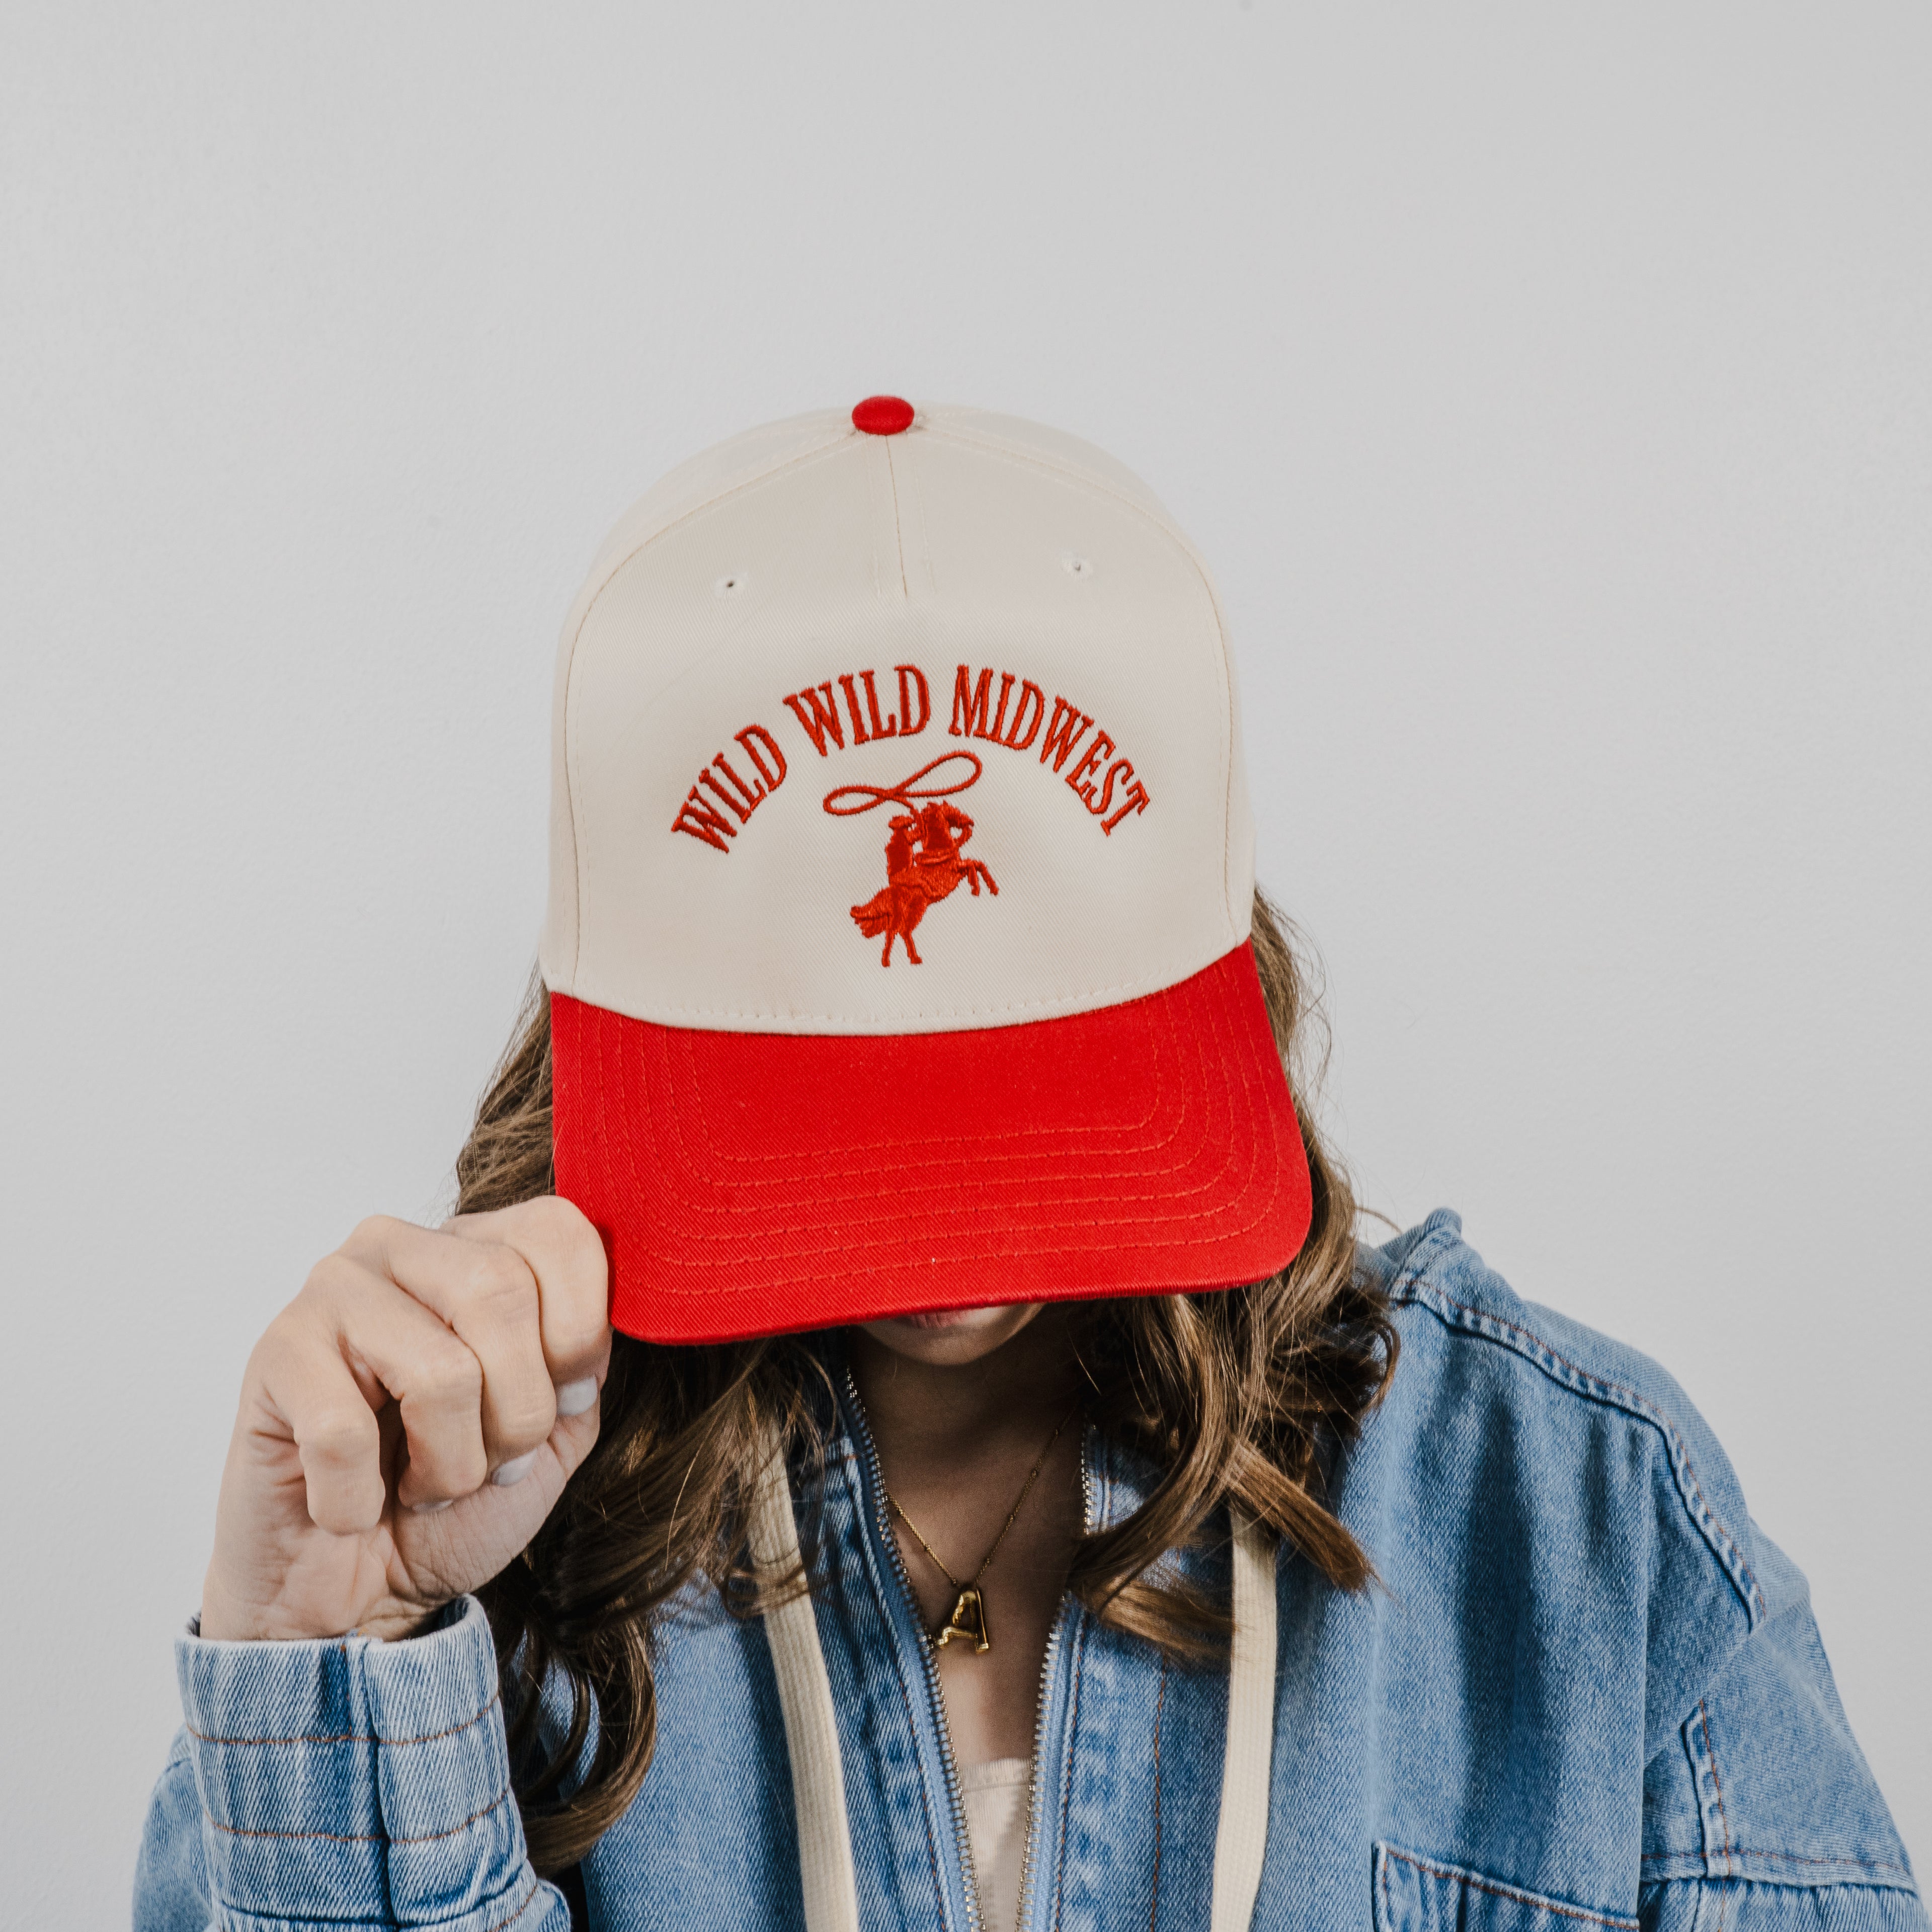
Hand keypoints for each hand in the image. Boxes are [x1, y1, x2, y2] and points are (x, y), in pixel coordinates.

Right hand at [199, 1197, 611, 1643]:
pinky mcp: (273, 1354)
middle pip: (503, 1291)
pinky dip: (361, 1500)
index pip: (561, 1232)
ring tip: (426, 1485)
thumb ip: (587, 1358)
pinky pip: (346, 1433)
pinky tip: (352, 1503)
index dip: (581, 1335)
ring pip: (439, 1369)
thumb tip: (607, 1316)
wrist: (358, 1595)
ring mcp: (330, 1289)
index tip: (563, 1402)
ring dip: (452, 1464)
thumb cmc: (459, 1500)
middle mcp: (400, 1244)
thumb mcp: (558, 1426)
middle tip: (495, 1461)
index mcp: (477, 1244)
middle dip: (520, 1410)